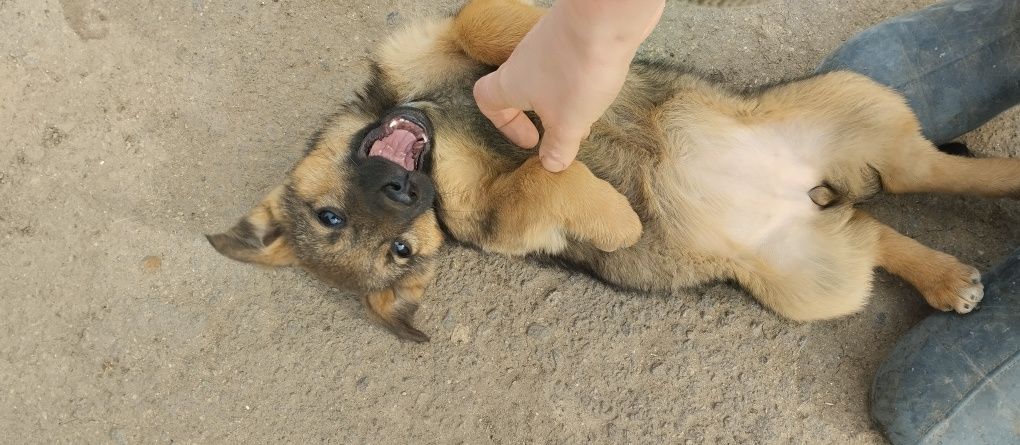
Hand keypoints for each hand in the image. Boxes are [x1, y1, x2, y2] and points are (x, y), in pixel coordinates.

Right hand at [473, 0, 664, 171]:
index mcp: (512, 83)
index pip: (487, 101)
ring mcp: (548, 42)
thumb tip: (550, 166)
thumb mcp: (568, 123)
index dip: (504, 125)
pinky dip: (579, 77)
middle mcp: (524, 59)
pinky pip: (568, 60)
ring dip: (562, 97)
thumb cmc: (577, 71)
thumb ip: (558, 147)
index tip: (532, 140)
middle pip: (519, 88)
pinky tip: (600, 85)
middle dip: (540, 114)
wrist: (606, 15)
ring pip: (546, 75)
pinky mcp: (574, 33)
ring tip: (587, 112)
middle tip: (563, 132)